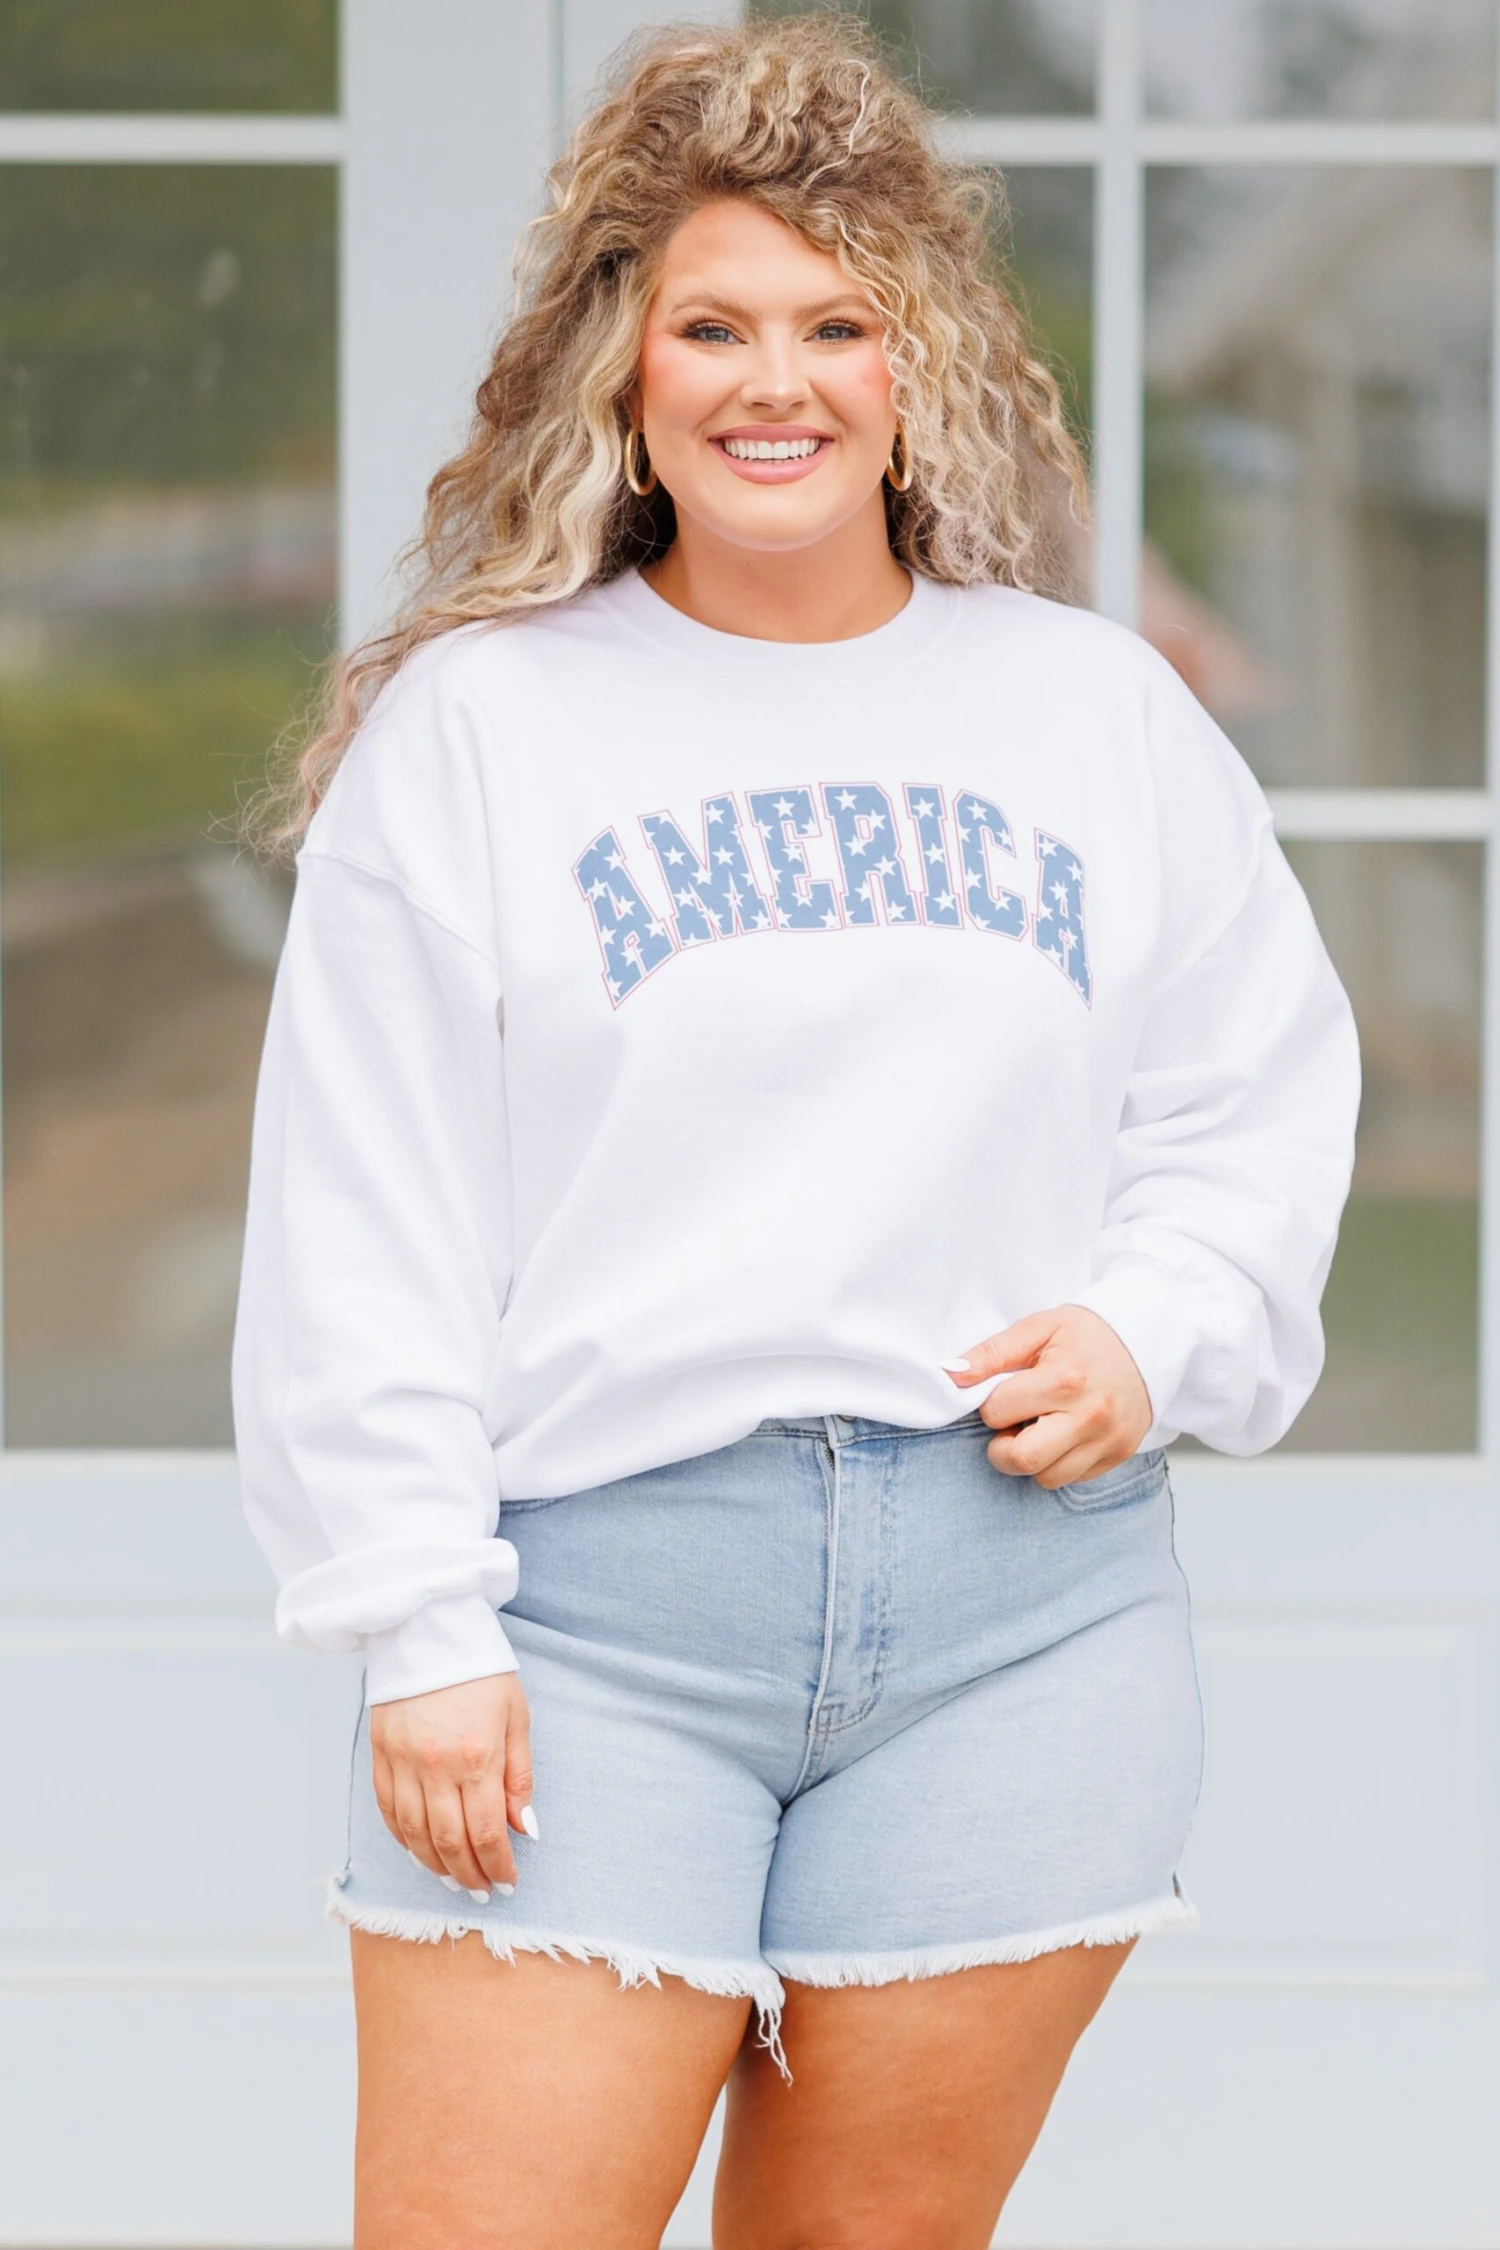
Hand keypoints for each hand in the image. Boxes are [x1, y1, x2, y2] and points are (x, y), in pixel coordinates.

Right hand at [370, 1671, 533, 1896]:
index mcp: (477, 1755)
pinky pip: (387, 1811)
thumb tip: (524, 1828)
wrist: (428, 1630)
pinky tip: (420, 1851)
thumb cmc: (480, 1671)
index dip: (499, 1865)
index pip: (487, 1831)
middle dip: (469, 1875)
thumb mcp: (516, 1716)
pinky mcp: (379, 1754)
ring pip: (414, 1835)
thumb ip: (519, 1776)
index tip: (509, 1881)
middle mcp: (436, 1765)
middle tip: (483, 1891)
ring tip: (454, 1879)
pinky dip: (403, 1839)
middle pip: (449, 1842)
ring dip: (435, 1865)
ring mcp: (402, 1761)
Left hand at [946, 1304, 1151, 1488]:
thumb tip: (949, 1375)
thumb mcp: (1038, 1328)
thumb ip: (990, 1354)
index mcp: (1065, 1379)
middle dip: (1001, 1448)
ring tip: (1041, 1425)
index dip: (992, 1403)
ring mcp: (1108, 1440)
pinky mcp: (1119, 1454)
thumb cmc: (1087, 1333)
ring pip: (1047, 1478)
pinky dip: (1059, 1462)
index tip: (1005, 1391)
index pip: (998, 1412)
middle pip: (1022, 1460)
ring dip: (1032, 1458)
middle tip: (1010, 1424)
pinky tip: (1063, 1433)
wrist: (1149, 1339)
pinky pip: (1073, 1479)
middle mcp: (1090, 1416)